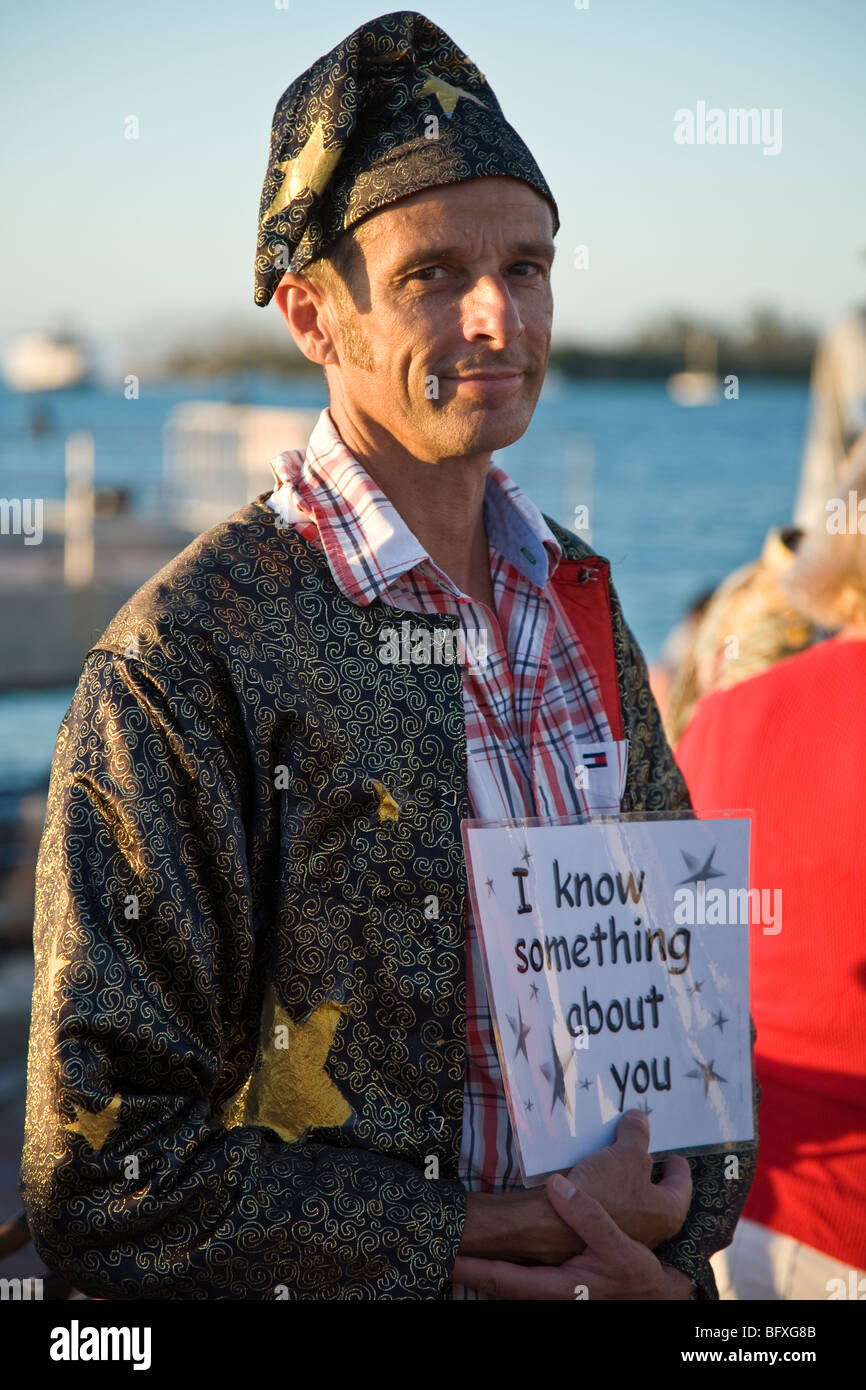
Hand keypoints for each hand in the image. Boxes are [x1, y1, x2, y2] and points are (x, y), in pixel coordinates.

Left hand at [452, 1174, 695, 1299]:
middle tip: (440, 1245)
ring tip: (457, 1244)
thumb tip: (558, 1186)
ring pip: (505, 1280)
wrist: (652, 1293)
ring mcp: (547, 1291)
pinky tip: (493, 1247)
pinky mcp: (552, 1283)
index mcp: (557, 1289)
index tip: (447, 1255)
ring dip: (482, 1264)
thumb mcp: (619, 1246)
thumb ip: (589, 1217)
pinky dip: (501, 1263)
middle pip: (496, 1284)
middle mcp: (546, 1295)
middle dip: (469, 1266)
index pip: (503, 1280)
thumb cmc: (635, 1273)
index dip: (473, 1268)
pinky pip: (518, 1274)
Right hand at [456, 1109, 691, 1265]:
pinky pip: (606, 1204)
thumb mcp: (626, 1153)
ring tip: (614, 1152)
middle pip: (653, 1192)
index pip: (681, 1184)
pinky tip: (593, 1167)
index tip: (674, 1156)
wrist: (554, 1223)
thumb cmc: (603, 1191)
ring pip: (628, 1198)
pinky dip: (604, 1186)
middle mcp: (649, 1229)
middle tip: (640, 1147)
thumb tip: (641, 1118)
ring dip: (622, 1176)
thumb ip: (637, 1134)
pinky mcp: (597, 1233)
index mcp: (666, 1212)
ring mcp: (623, 1233)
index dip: (677, 1166)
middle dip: (646, 1168)